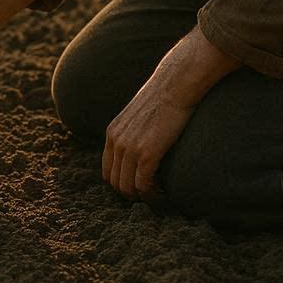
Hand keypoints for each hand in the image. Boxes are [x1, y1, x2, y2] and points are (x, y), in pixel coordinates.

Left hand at [102, 76, 195, 202]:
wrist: (175, 84)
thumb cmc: (164, 95)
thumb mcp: (139, 113)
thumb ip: (134, 130)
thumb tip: (144, 141)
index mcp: (112, 133)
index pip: (108, 171)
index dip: (122, 183)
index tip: (140, 186)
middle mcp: (116, 142)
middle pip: (115, 183)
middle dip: (132, 194)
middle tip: (151, 194)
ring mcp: (130, 149)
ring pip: (128, 188)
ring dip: (143, 197)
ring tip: (159, 195)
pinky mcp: (147, 153)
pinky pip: (143, 185)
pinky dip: (153, 195)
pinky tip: (164, 192)